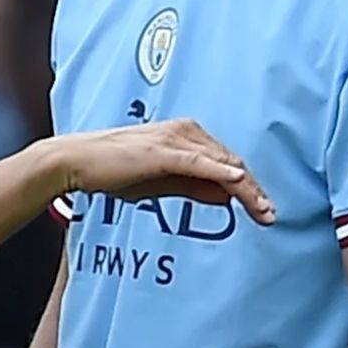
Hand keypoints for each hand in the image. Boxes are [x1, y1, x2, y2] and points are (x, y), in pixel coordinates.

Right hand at [40, 119, 276, 224]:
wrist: (77, 161)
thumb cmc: (114, 171)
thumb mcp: (162, 183)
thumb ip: (195, 188)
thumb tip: (227, 197)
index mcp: (185, 136)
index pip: (227, 161)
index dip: (249, 187)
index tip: (263, 210)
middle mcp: (185, 131)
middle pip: (232, 161)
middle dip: (255, 191)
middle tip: (271, 216)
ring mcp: (174, 139)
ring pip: (222, 163)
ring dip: (247, 188)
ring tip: (263, 210)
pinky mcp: (163, 150)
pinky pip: (200, 162)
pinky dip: (222, 172)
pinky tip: (240, 183)